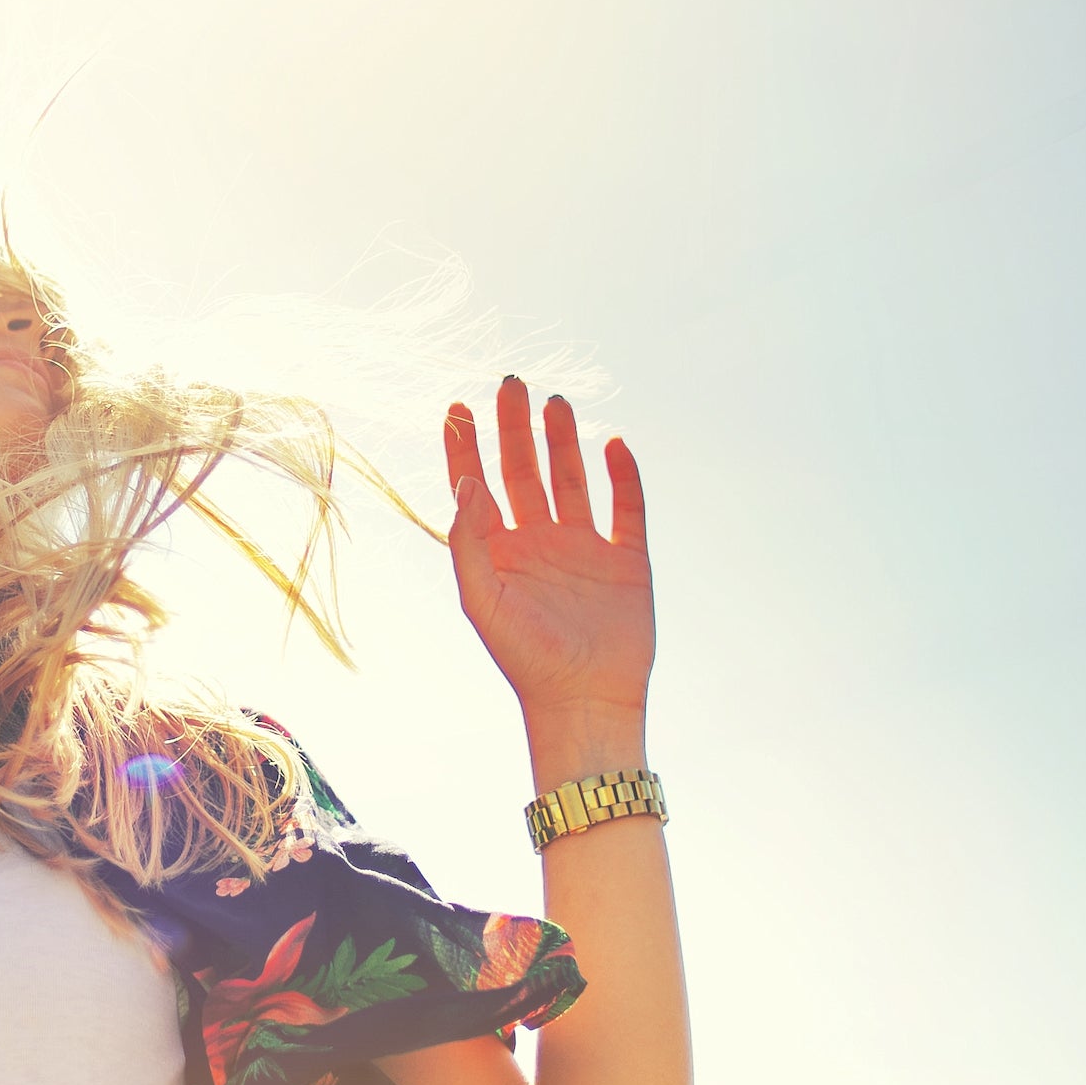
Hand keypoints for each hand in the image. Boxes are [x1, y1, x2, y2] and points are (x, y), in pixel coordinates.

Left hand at [440, 376, 653, 723]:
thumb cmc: (525, 658)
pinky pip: (628, 508)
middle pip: (524, 471)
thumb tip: (467, 481)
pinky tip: (614, 446)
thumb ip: (469, 540)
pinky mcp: (627, 560)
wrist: (586, 701)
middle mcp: (539, 542)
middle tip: (512, 384)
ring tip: (557, 402)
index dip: (466, 447)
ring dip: (565, 441)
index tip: (458, 407)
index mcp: (498, 552)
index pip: (476, 487)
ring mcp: (584, 549)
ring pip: (572, 480)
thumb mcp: (483, 599)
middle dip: (517, 428)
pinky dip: (624, 476)